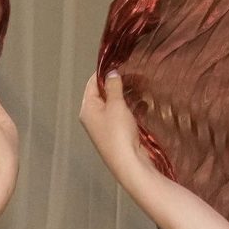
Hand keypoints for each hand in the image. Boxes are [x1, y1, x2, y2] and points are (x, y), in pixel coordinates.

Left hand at [79, 69, 152, 186]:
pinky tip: (141, 105)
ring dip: (125, 97)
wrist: (128, 163)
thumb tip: (111, 73)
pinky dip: (129, 108)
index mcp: (87, 109)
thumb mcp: (116, 104)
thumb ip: (113, 86)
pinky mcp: (115, 134)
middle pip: (102, 94)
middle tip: (132, 76)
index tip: (119, 65)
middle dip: (117, 85)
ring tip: (138, 89)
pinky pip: (121, 116)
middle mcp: (92, 118)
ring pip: (113, 105)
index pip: (92, 83)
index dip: (104, 73)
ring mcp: (103, 127)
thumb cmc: (119, 134)